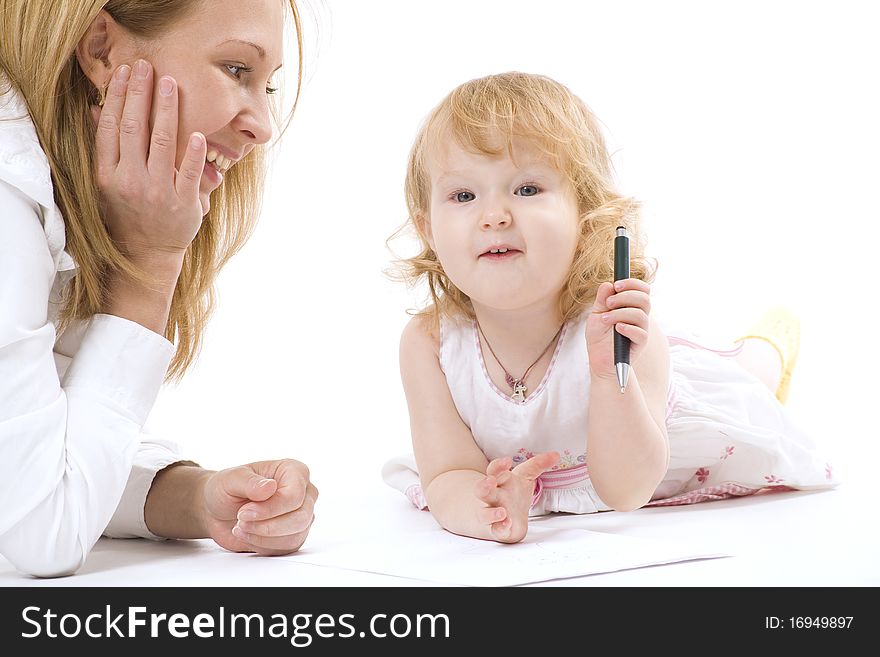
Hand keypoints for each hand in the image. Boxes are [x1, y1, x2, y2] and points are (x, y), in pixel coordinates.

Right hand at [92, 60, 206, 262]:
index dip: (119, 98)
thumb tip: (97, 110)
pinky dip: (192, 154)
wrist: (146, 252)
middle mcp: (131, 181)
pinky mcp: (183, 204)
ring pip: (161, 144)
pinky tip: (196, 134)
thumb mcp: (109, 182)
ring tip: (170, 83)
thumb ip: (106, 147)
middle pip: (135, 129)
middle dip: (141, 95)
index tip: (126, 72)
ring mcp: (158, 192)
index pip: (112, 128)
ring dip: (166, 110)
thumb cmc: (128, 212)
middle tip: (148, 67)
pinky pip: (189, 174)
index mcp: (109, 174)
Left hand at [202, 459, 316, 555]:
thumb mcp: (230, 479)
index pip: (295, 495)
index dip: (271, 508)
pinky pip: (287, 548)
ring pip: (294, 536)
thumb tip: (270, 487)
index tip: (245, 512)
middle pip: (300, 518)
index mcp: (294, 471)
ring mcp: (301, 515)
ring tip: (241, 526)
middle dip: (267, 526)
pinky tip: (248, 534)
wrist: (218, 511)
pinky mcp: (294, 536)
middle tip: (241, 520)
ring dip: (262, 537)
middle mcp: (304, 493)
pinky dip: (263, 545)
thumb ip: (250, 483)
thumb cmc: (227, 489)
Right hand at [474, 451, 558, 542]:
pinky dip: (501, 528)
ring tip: (502, 512)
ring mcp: (492, 513)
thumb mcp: (525, 475)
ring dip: (491, 513)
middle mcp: (492, 497)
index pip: (494, 470)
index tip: (507, 461)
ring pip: (485, 514)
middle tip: (490, 481)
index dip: (498, 465)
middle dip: (484, 485)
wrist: (505, 516)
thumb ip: (538, 464)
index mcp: (498, 481)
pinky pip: (496, 530)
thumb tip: (556, 454)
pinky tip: (508, 525)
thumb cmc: (513, 492)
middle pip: (482, 490)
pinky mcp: (498, 529)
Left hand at [586, 278, 651, 377]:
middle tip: (608, 303)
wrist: (599, 359)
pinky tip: (617, 328)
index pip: (642, 289)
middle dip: (625, 297)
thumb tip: (607, 284)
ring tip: (605, 319)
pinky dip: (628, 328)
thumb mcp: (597, 314)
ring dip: (620, 313)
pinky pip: (641, 333)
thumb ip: (602, 300)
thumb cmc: (599, 335)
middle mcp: (639, 316)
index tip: (616, 285)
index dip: (632, 283)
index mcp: (631, 306)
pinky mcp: (640, 344)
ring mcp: (641, 330)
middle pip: (644, 299)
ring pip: (640, 315)